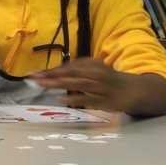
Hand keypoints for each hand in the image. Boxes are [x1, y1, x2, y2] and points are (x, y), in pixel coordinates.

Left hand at [28, 57, 165, 114]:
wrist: (133, 90)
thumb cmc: (106, 80)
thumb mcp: (91, 70)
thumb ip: (74, 72)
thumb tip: (50, 75)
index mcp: (91, 64)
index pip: (66, 67)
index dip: (49, 71)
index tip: (32, 74)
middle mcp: (95, 73)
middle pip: (70, 73)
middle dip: (51, 76)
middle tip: (34, 79)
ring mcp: (100, 86)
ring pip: (77, 83)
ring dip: (59, 83)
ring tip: (43, 85)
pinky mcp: (105, 100)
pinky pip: (87, 99)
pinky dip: (74, 98)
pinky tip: (59, 99)